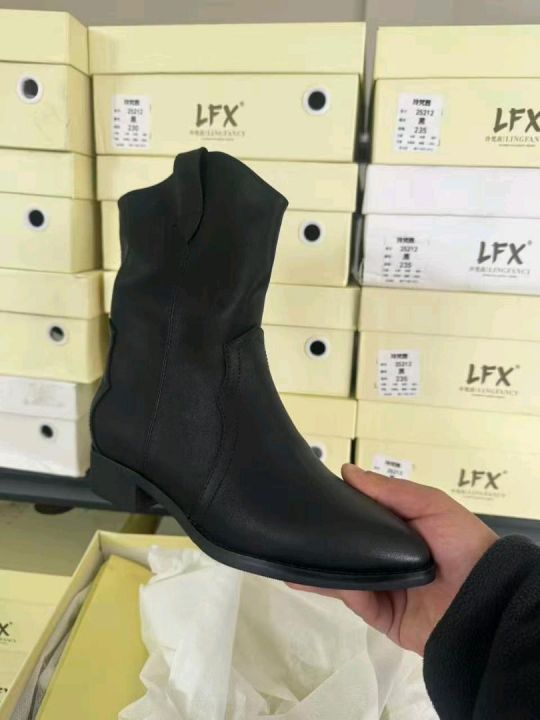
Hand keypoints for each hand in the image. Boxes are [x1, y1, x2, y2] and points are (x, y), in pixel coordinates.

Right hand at [290, 464, 497, 655]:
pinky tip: (305, 575)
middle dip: (324, 538)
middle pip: (350, 547)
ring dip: (318, 565)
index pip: (364, 516)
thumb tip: (347, 471)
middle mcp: (390, 558)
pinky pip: (352, 598)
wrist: (484, 601)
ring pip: (344, 574)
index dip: (341, 505)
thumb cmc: (462, 544)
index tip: (312, 492)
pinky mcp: (381, 616)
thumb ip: (389, 490)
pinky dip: (331, 586)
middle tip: (292, 524)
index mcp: (403, 531)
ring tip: (286, 555)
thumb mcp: (430, 505)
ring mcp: (385, 587)